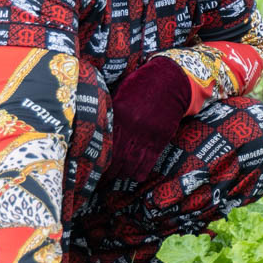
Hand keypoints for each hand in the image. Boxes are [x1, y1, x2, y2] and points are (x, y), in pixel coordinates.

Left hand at [107, 57, 191, 181]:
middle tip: (100, 179)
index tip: (92, 167)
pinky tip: (133, 176)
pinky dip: (140, 171)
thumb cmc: (141, 85)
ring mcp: (147, 134)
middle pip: (116, 158)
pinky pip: (149, 161)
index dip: (98, 159)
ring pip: (132, 162)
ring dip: (122, 173)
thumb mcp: (120, 94)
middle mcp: (132, 128)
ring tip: (115, 178)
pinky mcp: (160, 139)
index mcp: (119, 115)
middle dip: (108, 172)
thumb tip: (95, 124)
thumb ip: (109, 111)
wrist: (170, 83)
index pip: (106, 144)